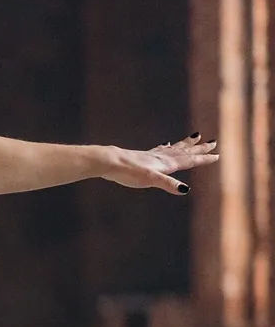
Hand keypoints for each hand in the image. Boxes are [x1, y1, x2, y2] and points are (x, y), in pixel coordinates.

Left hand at [100, 133, 218, 194]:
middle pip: (185, 151)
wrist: (110, 162)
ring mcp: (153, 156)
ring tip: (196, 136)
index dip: (203, 158)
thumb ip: (168, 184)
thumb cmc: (129, 172)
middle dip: (199, 148)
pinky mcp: (143, 157)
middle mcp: (162, 157)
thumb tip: (185, 190)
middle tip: (213, 142)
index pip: (189, 160)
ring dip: (186, 144)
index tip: (217, 155)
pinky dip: (167, 147)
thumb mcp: (150, 180)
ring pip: (174, 148)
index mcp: (166, 163)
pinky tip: (166, 144)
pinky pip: (160, 150)